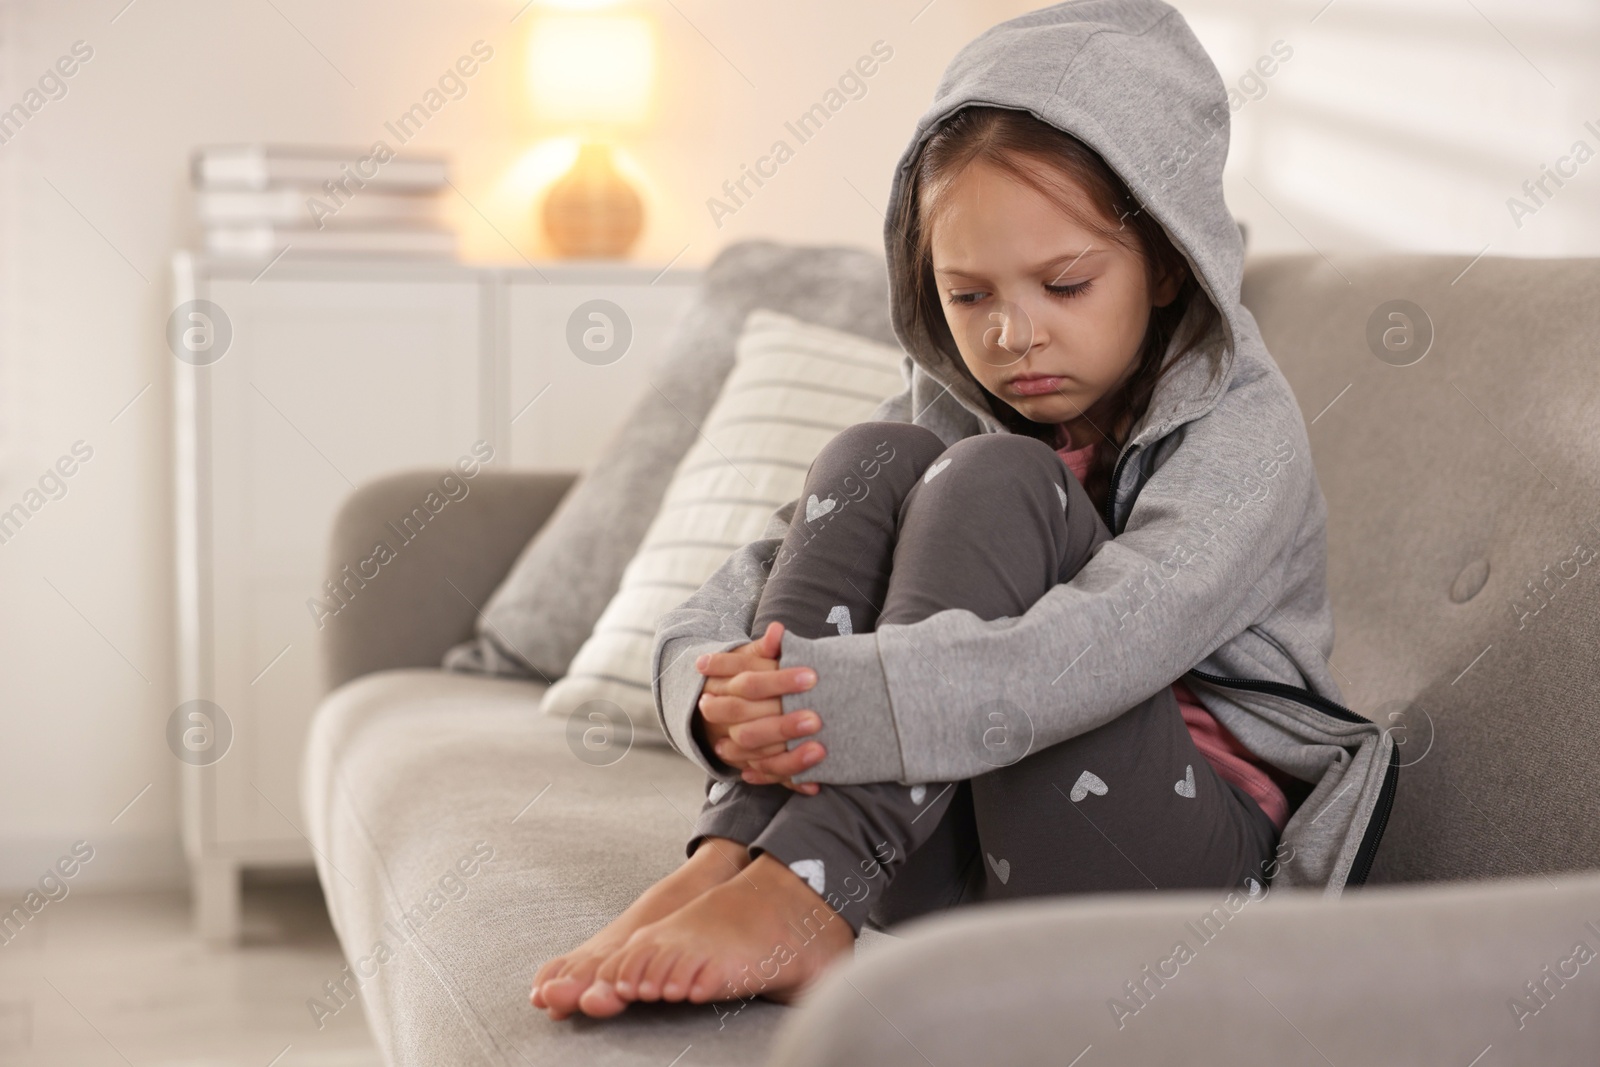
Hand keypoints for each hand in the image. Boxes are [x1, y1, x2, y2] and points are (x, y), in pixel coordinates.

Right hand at [695, 621, 826, 793]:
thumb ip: (764, 648)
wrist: (712, 703)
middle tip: (817, 719)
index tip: (812, 676)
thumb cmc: (742, 674)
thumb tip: (778, 631)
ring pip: (759, 758)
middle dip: (783, 726)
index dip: (780, 681)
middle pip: (751, 729)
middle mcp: (727, 723)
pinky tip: (814, 784)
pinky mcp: (749, 765)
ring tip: (820, 751)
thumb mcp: (748, 658)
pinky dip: (791, 781)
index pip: (751, 685)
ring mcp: (736, 748)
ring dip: (790, 758)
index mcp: (726, 689)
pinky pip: (770, 778)